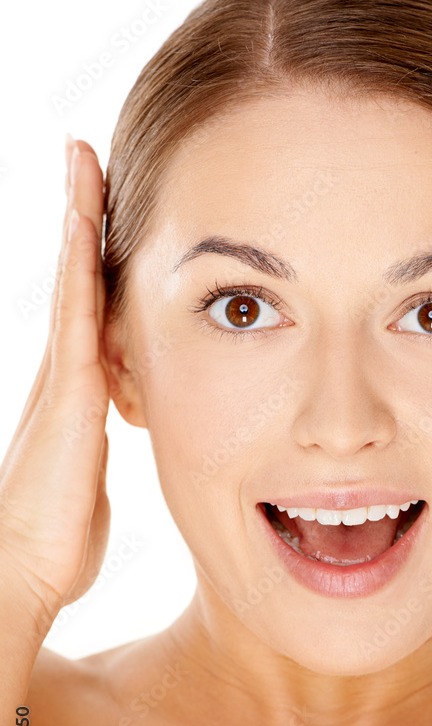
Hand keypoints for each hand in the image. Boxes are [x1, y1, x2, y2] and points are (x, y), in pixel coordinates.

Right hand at [0, 136, 110, 632]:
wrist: (30, 565)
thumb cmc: (61, 535)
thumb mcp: (91, 480)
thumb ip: (99, 453)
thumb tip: (106, 455)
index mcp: (80, 389)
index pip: (91, 307)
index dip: (95, 259)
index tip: (103, 213)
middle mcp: (67, 370)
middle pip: (78, 278)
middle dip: (83, 218)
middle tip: (87, 159)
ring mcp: (64, 372)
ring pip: (74, 279)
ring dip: (79, 218)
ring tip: (82, 160)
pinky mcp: (69, 385)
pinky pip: (78, 307)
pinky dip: (81, 259)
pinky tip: (84, 215)